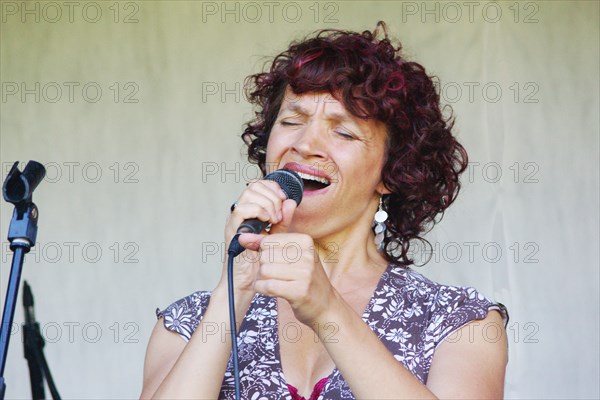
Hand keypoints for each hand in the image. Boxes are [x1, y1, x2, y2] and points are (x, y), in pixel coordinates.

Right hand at [219, 179, 286, 293]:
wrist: (247, 283)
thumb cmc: (258, 263)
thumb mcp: (275, 237)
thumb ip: (283, 221)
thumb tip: (291, 202)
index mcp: (250, 212)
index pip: (258, 185)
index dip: (273, 187)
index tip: (284, 199)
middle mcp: (240, 214)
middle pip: (253, 186)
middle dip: (272, 196)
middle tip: (280, 213)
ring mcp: (235, 221)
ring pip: (248, 195)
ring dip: (266, 203)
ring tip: (274, 219)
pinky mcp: (232, 230)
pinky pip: (241, 211)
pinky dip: (257, 212)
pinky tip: (267, 222)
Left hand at [238, 201, 335, 325]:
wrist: (325, 305)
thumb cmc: (304, 278)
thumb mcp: (291, 255)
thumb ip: (266, 244)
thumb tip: (242, 237)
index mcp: (305, 241)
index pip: (268, 241)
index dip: (265, 253)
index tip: (275, 262)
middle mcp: (307, 255)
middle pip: (265, 256)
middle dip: (264, 267)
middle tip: (275, 275)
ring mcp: (305, 273)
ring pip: (264, 270)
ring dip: (263, 279)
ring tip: (274, 283)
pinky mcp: (299, 291)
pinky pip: (268, 286)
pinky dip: (263, 289)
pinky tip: (270, 291)